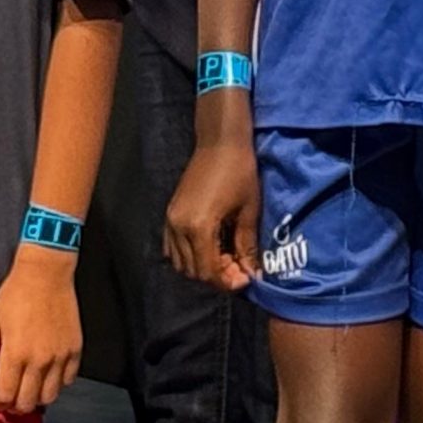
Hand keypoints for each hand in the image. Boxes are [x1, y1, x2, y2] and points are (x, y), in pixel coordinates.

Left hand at [0, 248, 81, 413]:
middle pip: (27, 404)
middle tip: (9, 397)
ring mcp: (60, 356)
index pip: (5, 397)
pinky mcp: (75, 349)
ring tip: (28, 387)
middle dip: (15, 405)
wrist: (46, 271)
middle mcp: (39, 360)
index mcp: (15, 354)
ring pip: (49, 397)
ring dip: (36, 397)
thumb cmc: (16, 292)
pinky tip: (48, 372)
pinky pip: (68, 380)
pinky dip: (58, 382)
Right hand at [163, 138, 261, 291]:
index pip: (208, 271)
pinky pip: (172, 246)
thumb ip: (247, 245)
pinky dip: (188, 254)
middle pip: (193, 270)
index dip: (228, 281)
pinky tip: (208, 247)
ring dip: (202, 266)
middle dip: (217, 276)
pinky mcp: (170, 212)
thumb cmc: (239, 171)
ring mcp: (171, 220)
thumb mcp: (248, 210)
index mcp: (199, 227)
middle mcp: (179, 227)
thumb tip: (253, 273)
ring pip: (180, 261)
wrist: (220, 141)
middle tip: (239, 268)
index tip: (247, 277)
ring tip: (225, 257)